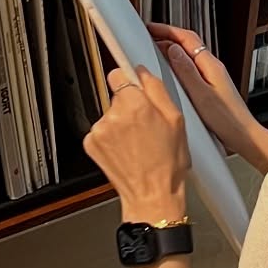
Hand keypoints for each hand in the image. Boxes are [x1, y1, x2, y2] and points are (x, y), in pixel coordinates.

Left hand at [84, 66, 189, 223]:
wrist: (152, 195)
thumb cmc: (167, 163)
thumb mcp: (176, 120)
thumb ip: (157, 89)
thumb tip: (142, 72)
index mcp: (135, 105)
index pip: (118, 74)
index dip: (128, 81)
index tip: (133, 88)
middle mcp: (113, 115)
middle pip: (115, 96)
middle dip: (129, 106)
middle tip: (146, 125)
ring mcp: (99, 130)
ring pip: (109, 115)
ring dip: (120, 123)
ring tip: (137, 143)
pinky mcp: (91, 144)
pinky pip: (101, 131)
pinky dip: (111, 138)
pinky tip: (126, 150)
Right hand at [148, 25, 267, 176]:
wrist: (244, 137)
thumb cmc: (226, 120)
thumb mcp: (201, 95)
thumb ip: (186, 71)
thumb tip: (172, 49)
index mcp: (211, 65)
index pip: (187, 38)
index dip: (167, 30)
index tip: (151, 27)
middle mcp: (212, 67)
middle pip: (188, 43)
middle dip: (167, 36)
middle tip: (148, 36)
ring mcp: (212, 76)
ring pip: (189, 55)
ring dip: (171, 49)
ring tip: (154, 50)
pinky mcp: (210, 86)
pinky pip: (191, 68)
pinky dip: (177, 64)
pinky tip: (169, 72)